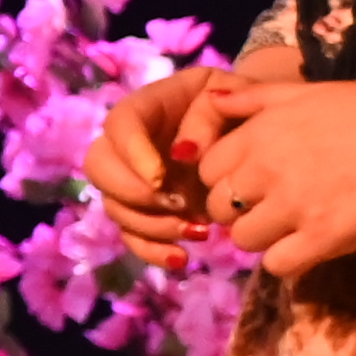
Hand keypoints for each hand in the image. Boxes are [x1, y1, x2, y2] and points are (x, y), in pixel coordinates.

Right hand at [83, 65, 235, 264]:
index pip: (119, 124)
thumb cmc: (244, 106)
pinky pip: (134, 236)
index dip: (132, 153)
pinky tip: (182, 258)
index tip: (161, 177)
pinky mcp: (149, 211)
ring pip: (116, 207)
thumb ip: (208, 115)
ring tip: (197, 230)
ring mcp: (136, 180)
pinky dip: (153, 252)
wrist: (256, 128)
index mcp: (147, 107)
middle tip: (176, 203)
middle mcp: (130, 145)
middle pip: (99, 167)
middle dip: (132, 193)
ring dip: (151, 225)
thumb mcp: (235, 97)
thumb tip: (185, 154)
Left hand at [193, 76, 355, 274]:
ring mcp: (294, 205)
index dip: (226, 180)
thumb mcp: (307, 93)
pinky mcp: (323, 238)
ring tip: (296, 224)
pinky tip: (311, 243)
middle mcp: (268, 169)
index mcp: (260, 133)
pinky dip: (290, 260)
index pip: (206, 170)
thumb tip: (211, 98)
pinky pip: (277, 265)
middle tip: (274, 206)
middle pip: (219, 209)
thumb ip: (254, 99)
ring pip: (243, 240)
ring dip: (264, 237)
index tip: (253, 182)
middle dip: (240, 211)